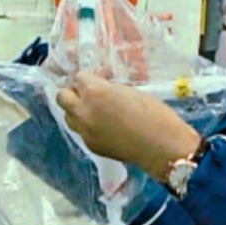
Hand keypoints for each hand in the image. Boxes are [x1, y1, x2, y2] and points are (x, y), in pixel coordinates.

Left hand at [56, 72, 199, 180]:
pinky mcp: (91, 146)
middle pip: (63, 97)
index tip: (100, 79)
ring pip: (69, 116)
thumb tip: (100, 86)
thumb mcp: (129, 91)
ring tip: (95, 111)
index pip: (79, 78)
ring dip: (77, 110)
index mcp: (95, 92)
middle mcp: (83, 111)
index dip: (90, 78)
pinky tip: (106, 127)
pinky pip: (82, 132)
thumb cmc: (154, 113)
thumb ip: (108, 88)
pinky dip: (89, 127)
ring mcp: (85, 131)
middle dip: (74, 92)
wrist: (162, 147)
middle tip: (89, 93)